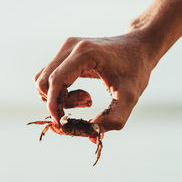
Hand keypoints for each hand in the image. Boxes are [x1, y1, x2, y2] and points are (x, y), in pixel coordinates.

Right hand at [34, 31, 158, 132]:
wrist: (139, 46)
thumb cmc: (136, 69)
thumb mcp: (131, 96)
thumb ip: (115, 117)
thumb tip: (92, 134)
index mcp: (85, 53)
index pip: (55, 81)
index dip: (54, 105)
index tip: (62, 123)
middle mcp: (70, 47)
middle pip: (42, 82)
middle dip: (58, 102)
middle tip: (86, 104)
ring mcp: (66, 48)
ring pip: (42, 80)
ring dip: (58, 97)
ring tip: (86, 99)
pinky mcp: (65, 53)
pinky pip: (49, 77)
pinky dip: (59, 92)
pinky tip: (83, 94)